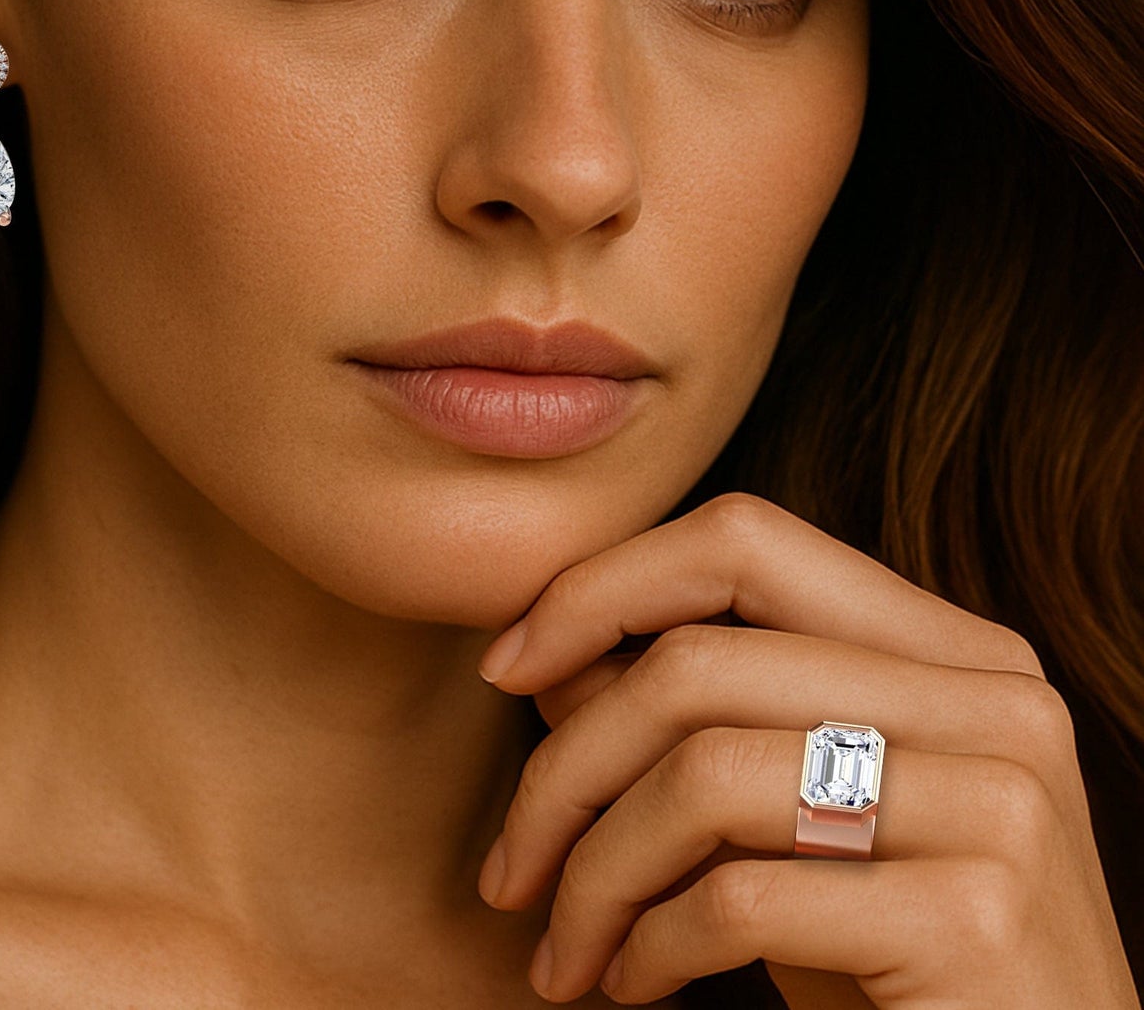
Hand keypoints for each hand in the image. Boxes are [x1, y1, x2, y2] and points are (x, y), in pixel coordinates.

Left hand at [472, 493, 1138, 1007]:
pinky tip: (634, 986)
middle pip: (697, 662)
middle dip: (564, 768)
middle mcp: (994, 700)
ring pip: (701, 774)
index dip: (604, 585)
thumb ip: (691, 717)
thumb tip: (542, 654)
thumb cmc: (895, 961)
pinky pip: (739, 897)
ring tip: (563, 951)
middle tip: (509, 870)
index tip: (506, 668)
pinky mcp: (978, 917)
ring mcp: (999, 802)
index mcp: (956, 648)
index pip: (743, 541)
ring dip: (593, 874)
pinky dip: (651, 946)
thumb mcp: (790, 818)